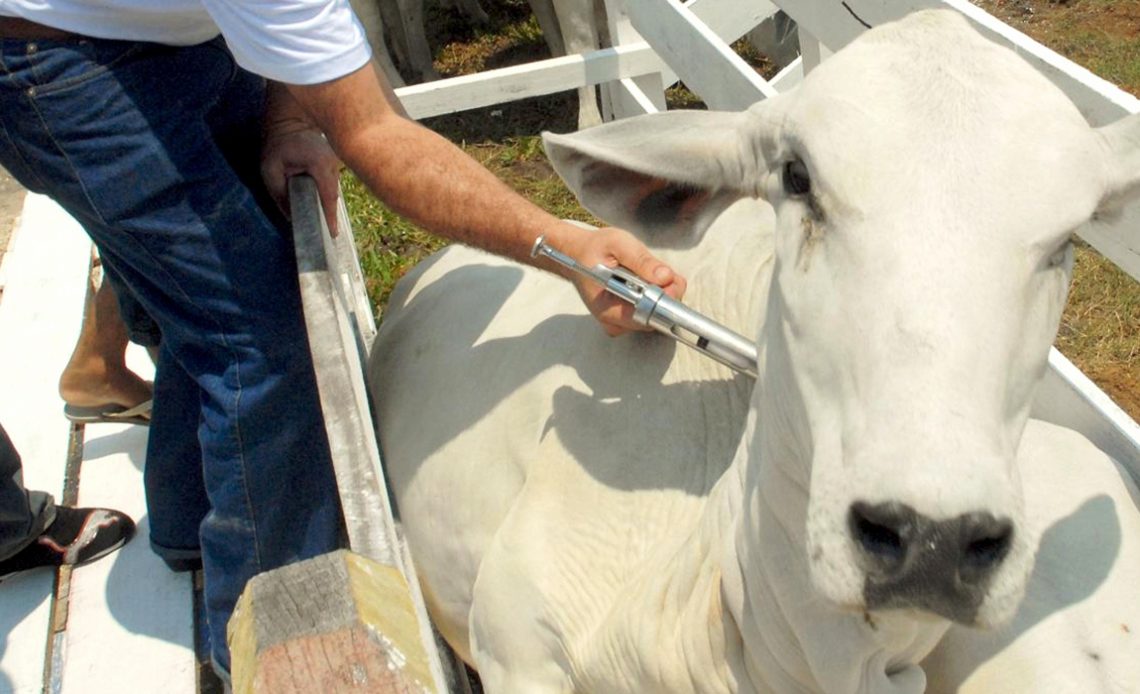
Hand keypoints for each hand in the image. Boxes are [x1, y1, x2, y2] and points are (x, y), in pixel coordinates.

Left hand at [260, 126, 343, 235]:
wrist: (290, 119)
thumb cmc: (278, 143)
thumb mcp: (270, 169)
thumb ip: (279, 194)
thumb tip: (290, 217)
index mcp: (319, 165)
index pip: (328, 196)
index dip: (330, 216)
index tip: (333, 234)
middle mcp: (333, 165)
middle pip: (332, 196)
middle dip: (329, 214)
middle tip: (327, 234)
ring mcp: (336, 163)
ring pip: (333, 190)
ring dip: (327, 204)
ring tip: (324, 223)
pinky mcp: (335, 163)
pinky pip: (331, 184)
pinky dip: (326, 194)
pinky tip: (320, 205)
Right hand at [555, 226, 686, 335]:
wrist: (579, 254)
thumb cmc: (594, 249)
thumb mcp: (617, 244)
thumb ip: (641, 260)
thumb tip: (665, 277)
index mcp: (607, 309)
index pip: (646, 317)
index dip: (663, 300)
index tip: (668, 280)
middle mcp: (615, 322)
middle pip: (656, 318)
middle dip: (664, 292)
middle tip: (656, 269)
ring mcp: (622, 322)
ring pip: (658, 314)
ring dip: (660, 291)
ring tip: (644, 272)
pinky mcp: (629, 318)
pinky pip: (654, 310)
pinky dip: (657, 292)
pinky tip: (645, 278)